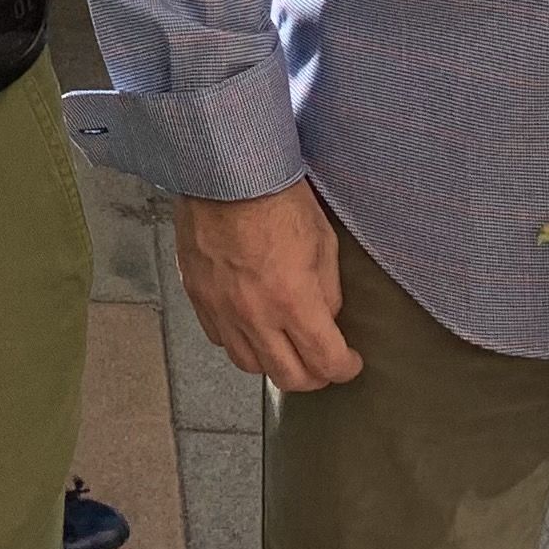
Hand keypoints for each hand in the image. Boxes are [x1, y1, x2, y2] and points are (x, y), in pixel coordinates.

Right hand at [173, 180, 362, 389]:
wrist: (224, 172)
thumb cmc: (276, 196)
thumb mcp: (323, 240)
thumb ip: (327, 290)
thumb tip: (325, 318)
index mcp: (293, 300)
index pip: (326, 361)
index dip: (345, 368)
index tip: (350, 362)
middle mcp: (255, 314)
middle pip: (288, 377)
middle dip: (314, 376)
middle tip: (322, 363)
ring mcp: (221, 309)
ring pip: (250, 365)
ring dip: (274, 363)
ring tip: (285, 347)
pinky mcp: (198, 297)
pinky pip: (219, 339)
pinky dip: (239, 341)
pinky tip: (251, 326)